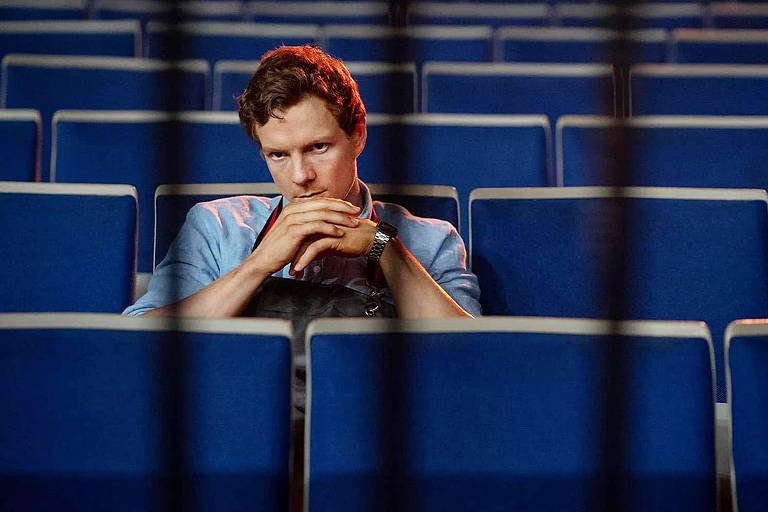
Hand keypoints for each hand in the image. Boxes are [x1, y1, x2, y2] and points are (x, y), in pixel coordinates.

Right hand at [245, 198, 360, 276]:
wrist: (264, 260)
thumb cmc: (280, 248)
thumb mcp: (294, 231)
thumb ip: (306, 223)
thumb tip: (323, 222)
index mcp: (293, 207)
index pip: (320, 201)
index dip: (337, 203)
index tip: (351, 208)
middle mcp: (293, 209)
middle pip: (323, 204)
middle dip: (343, 207)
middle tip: (357, 212)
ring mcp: (293, 219)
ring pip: (322, 214)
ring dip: (340, 218)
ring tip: (353, 223)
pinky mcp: (294, 230)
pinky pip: (316, 226)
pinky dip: (330, 228)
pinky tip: (340, 232)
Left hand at [290, 217, 376, 273]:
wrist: (371, 240)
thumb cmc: (354, 241)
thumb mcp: (332, 244)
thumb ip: (320, 247)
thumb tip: (309, 256)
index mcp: (320, 221)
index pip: (300, 233)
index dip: (293, 248)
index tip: (288, 260)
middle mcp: (320, 223)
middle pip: (299, 238)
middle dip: (292, 255)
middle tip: (287, 268)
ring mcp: (325, 228)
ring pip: (304, 244)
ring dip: (296, 259)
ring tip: (291, 271)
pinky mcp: (331, 236)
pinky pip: (313, 249)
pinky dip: (304, 259)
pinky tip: (299, 269)